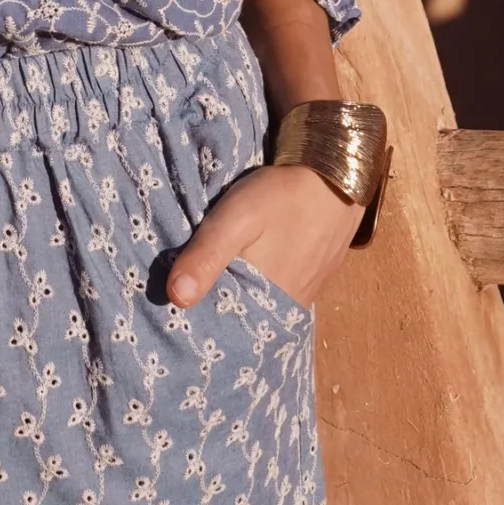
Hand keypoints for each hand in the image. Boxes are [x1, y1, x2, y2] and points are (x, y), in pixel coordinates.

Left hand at [167, 163, 361, 310]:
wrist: (334, 177)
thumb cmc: (282, 198)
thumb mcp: (236, 218)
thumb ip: (206, 256)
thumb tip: (175, 299)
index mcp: (266, 304)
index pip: (222, 327)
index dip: (195, 318)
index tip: (169, 308)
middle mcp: (287, 310)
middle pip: (240, 316)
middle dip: (214, 306)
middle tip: (183, 288)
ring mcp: (302, 297)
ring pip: (258, 304)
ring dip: (235, 294)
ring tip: (207, 278)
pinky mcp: (310, 281)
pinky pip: (275, 293)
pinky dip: (256, 285)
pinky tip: (242, 268)